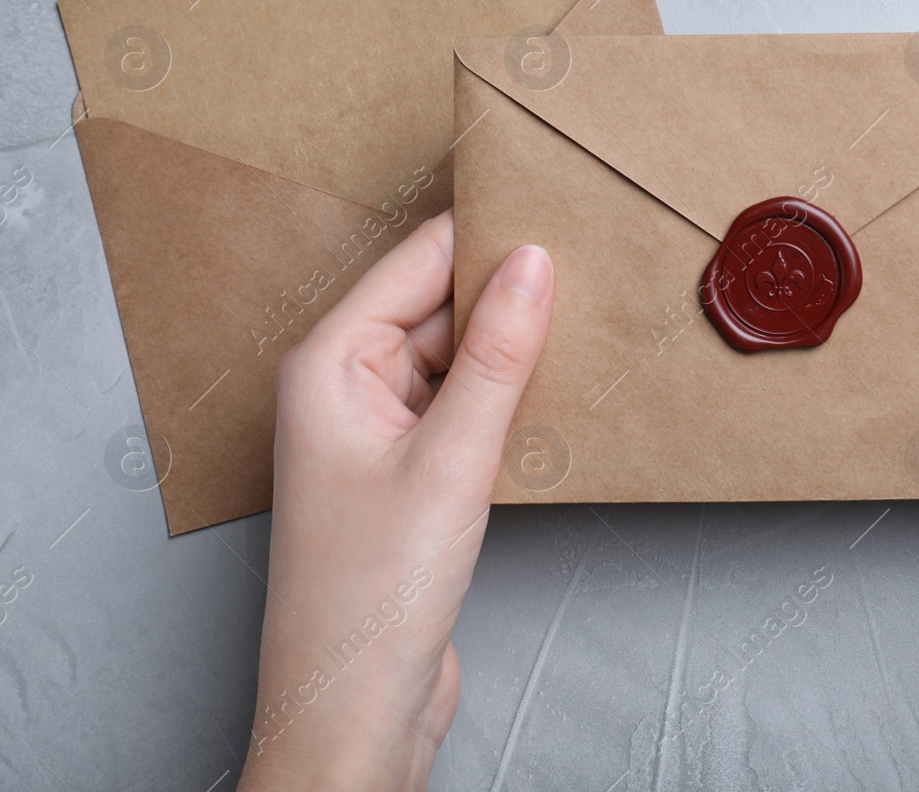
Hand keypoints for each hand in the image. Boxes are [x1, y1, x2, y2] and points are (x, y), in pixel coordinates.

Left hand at [236, 212, 553, 790]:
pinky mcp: (410, 472)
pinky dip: (507, 398)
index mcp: (328, 362)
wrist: (355, 710)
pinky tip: (555, 396)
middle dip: (508, 293)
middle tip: (590, 271)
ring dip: (511, 351)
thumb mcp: (449, 460)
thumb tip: (535, 264)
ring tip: (585, 330)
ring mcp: (378, 431)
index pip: (417, 262)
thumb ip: (495, 356)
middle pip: (438, 305)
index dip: (488, 235)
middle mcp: (345, 386)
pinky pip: (463, 405)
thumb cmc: (369, 598)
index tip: (558, 208)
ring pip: (456, 358)